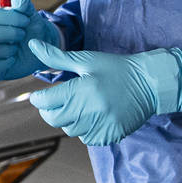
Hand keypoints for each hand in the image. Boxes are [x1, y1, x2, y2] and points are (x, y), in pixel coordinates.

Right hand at [0, 0, 60, 80]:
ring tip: (17, 47)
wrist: (39, 48)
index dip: (11, 18)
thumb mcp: (28, 14)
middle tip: (22, 34)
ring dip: (9, 49)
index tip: (26, 20)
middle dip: (9, 34)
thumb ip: (23, 3)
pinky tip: (12, 59)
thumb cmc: (29, 28)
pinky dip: (3, 64)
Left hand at [25, 40, 181, 145]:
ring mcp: (100, 126)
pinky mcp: (110, 136)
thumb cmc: (115, 68)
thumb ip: (56, 57)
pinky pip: (86, 138)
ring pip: (69, 129)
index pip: (45, 102)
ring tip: (79, 105)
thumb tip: (32, 44)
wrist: (149, 84)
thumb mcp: (85, 59)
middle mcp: (89, 111)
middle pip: (54, 119)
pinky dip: (84, 128)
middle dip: (50, 110)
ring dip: (68, 119)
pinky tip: (93, 115)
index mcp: (81, 90)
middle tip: (56, 101)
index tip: (41, 95)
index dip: (39, 98)